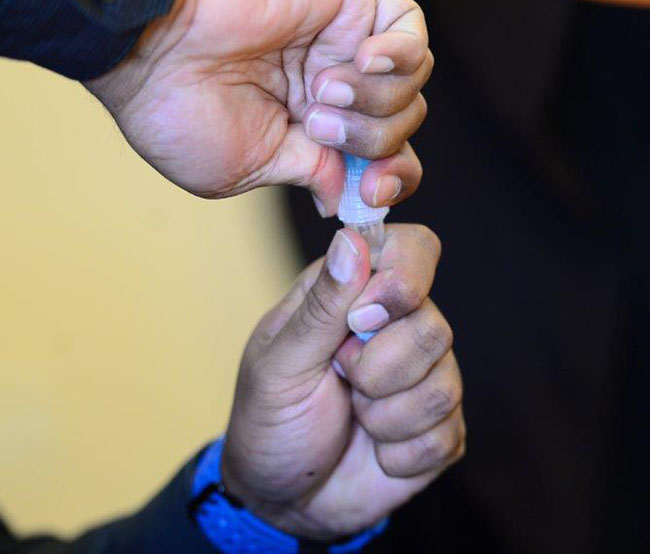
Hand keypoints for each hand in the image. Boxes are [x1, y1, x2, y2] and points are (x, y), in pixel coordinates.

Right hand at [87, 0, 430, 213]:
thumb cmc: (179, 110)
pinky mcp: (349, 0)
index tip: (369, 192)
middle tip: (319, 129)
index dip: (389, 181)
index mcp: (308, 128)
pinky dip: (401, 56)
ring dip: (373, 102)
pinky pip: (411, 30)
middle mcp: (332, 86)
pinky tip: (362, 59)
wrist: (152, 40)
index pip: (379, 159)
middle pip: (401, 125)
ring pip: (410, 85)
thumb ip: (309, 174)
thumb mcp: (248, 166)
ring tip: (318, 91)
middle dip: (375, 143)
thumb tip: (347, 196)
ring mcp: (342, 43)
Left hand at [222, 224, 464, 539]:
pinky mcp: (438, 428)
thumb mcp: (280, 363)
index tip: (364, 318)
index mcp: (354, 293)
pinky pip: (445, 433)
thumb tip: (351, 238)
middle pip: (434, 324)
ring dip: (384, 415)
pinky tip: (373, 449)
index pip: (413, 250)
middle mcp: (396, 327)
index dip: (404, 278)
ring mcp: (422, 377)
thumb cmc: (269, 420)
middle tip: (340, 378)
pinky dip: (399, 453)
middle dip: (378, 367)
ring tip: (353, 415)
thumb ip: (321, 304)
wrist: (279, 501)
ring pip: (445, 381)